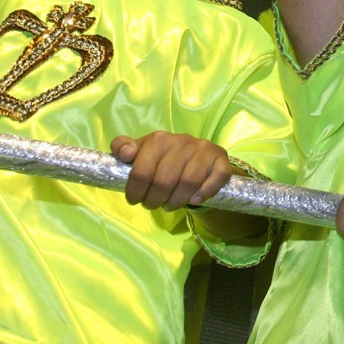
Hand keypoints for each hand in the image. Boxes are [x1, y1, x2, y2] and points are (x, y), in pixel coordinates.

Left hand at [117, 132, 234, 210]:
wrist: (196, 156)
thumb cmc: (162, 158)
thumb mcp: (140, 151)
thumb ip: (123, 147)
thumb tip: (125, 154)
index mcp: (159, 139)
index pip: (141, 171)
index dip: (135, 191)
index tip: (134, 200)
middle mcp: (182, 141)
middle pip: (164, 181)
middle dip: (154, 200)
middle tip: (152, 204)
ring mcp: (203, 149)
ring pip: (189, 182)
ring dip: (176, 201)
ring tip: (169, 205)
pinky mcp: (221, 159)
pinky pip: (216, 178)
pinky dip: (204, 192)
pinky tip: (194, 199)